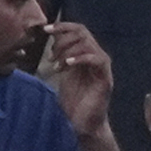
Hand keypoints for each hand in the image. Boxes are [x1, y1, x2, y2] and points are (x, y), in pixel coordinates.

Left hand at [39, 18, 116, 134]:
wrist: (82, 124)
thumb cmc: (72, 101)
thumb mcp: (62, 73)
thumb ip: (59, 56)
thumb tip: (49, 38)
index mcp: (85, 54)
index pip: (77, 29)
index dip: (61, 26)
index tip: (44, 29)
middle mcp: (95, 56)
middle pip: (82, 32)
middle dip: (63, 40)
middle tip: (51, 56)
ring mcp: (102, 67)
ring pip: (88, 43)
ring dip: (69, 51)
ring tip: (57, 64)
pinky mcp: (106, 78)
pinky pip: (97, 59)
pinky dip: (81, 58)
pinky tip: (67, 65)